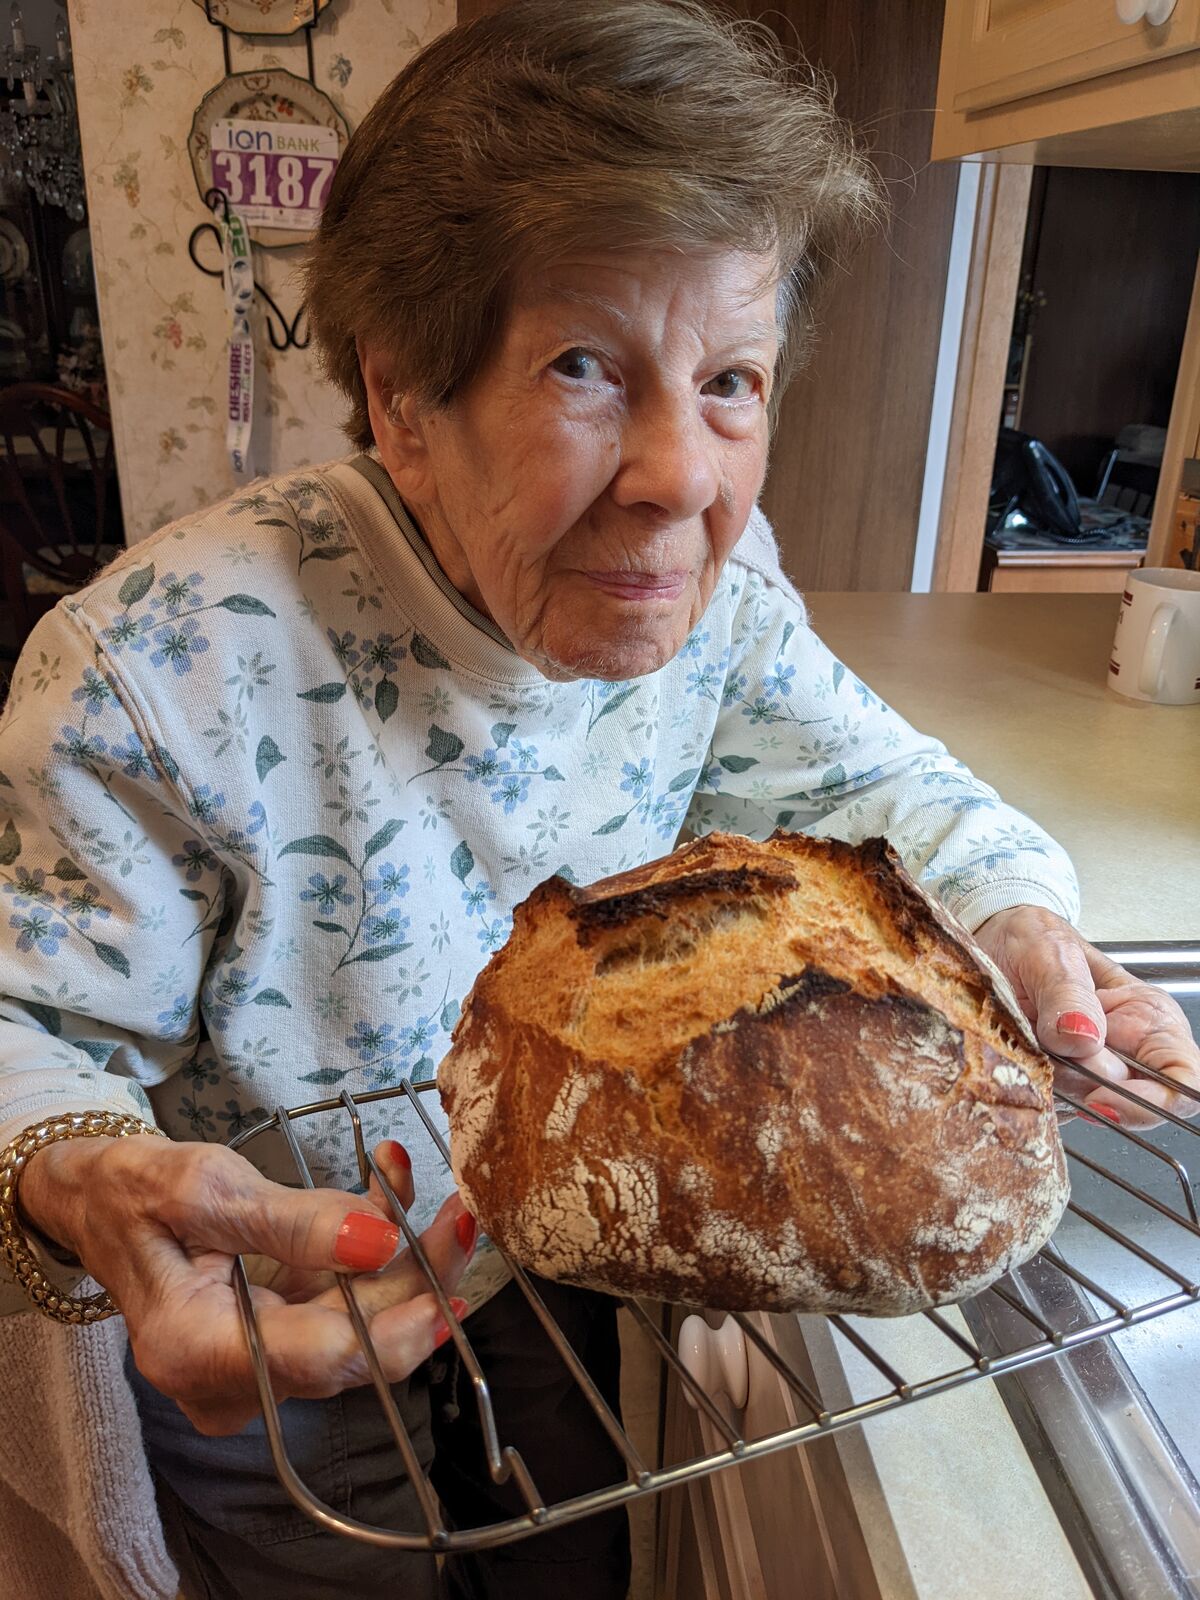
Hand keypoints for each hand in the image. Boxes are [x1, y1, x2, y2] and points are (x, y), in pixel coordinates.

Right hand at [18, 1132, 475, 1434]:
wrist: (97, 1199)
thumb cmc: (135, 1189)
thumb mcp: (206, 1189)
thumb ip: (293, 1222)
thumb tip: (380, 1242)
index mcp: (194, 1352)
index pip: (320, 1361)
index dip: (397, 1331)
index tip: (455, 1290)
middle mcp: (229, 1380)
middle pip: (352, 1345)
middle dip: (415, 1277)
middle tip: (462, 1211)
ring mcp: (255, 1364)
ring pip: (357, 1321)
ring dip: (398, 1250)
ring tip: (410, 1172)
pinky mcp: (273, 1338)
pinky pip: (341, 1301)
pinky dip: (367, 1246)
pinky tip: (383, 1184)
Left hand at [974, 905, 1199, 1129]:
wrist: (991, 938)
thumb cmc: (1033, 937)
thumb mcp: (1050, 952)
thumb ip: (1067, 992)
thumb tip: (1082, 1038)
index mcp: (1147, 1017)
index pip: (1183, 1080)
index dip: (1152, 1101)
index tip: (1100, 1095)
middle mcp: (1127, 1049)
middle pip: (1131, 1104)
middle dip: (1086, 1087)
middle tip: (1048, 1048)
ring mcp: (1089, 1068)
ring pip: (1084, 1104)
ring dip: (1050, 1080)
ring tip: (1028, 1035)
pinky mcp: (1054, 1079)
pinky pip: (1050, 1102)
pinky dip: (1030, 1085)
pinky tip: (1017, 1051)